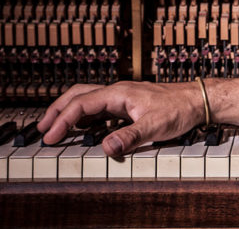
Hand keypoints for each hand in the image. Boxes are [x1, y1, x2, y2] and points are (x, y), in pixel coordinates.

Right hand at [37, 80, 202, 156]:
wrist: (197, 100)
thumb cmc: (179, 108)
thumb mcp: (154, 126)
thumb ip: (129, 137)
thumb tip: (105, 147)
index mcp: (119, 93)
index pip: (81, 104)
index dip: (62, 120)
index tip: (49, 136)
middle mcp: (117, 92)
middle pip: (78, 95)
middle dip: (57, 110)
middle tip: (42, 128)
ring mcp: (122, 97)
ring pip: (87, 98)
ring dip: (68, 111)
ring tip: (55, 127)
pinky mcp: (128, 104)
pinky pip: (98, 106)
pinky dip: (83, 115)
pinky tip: (83, 127)